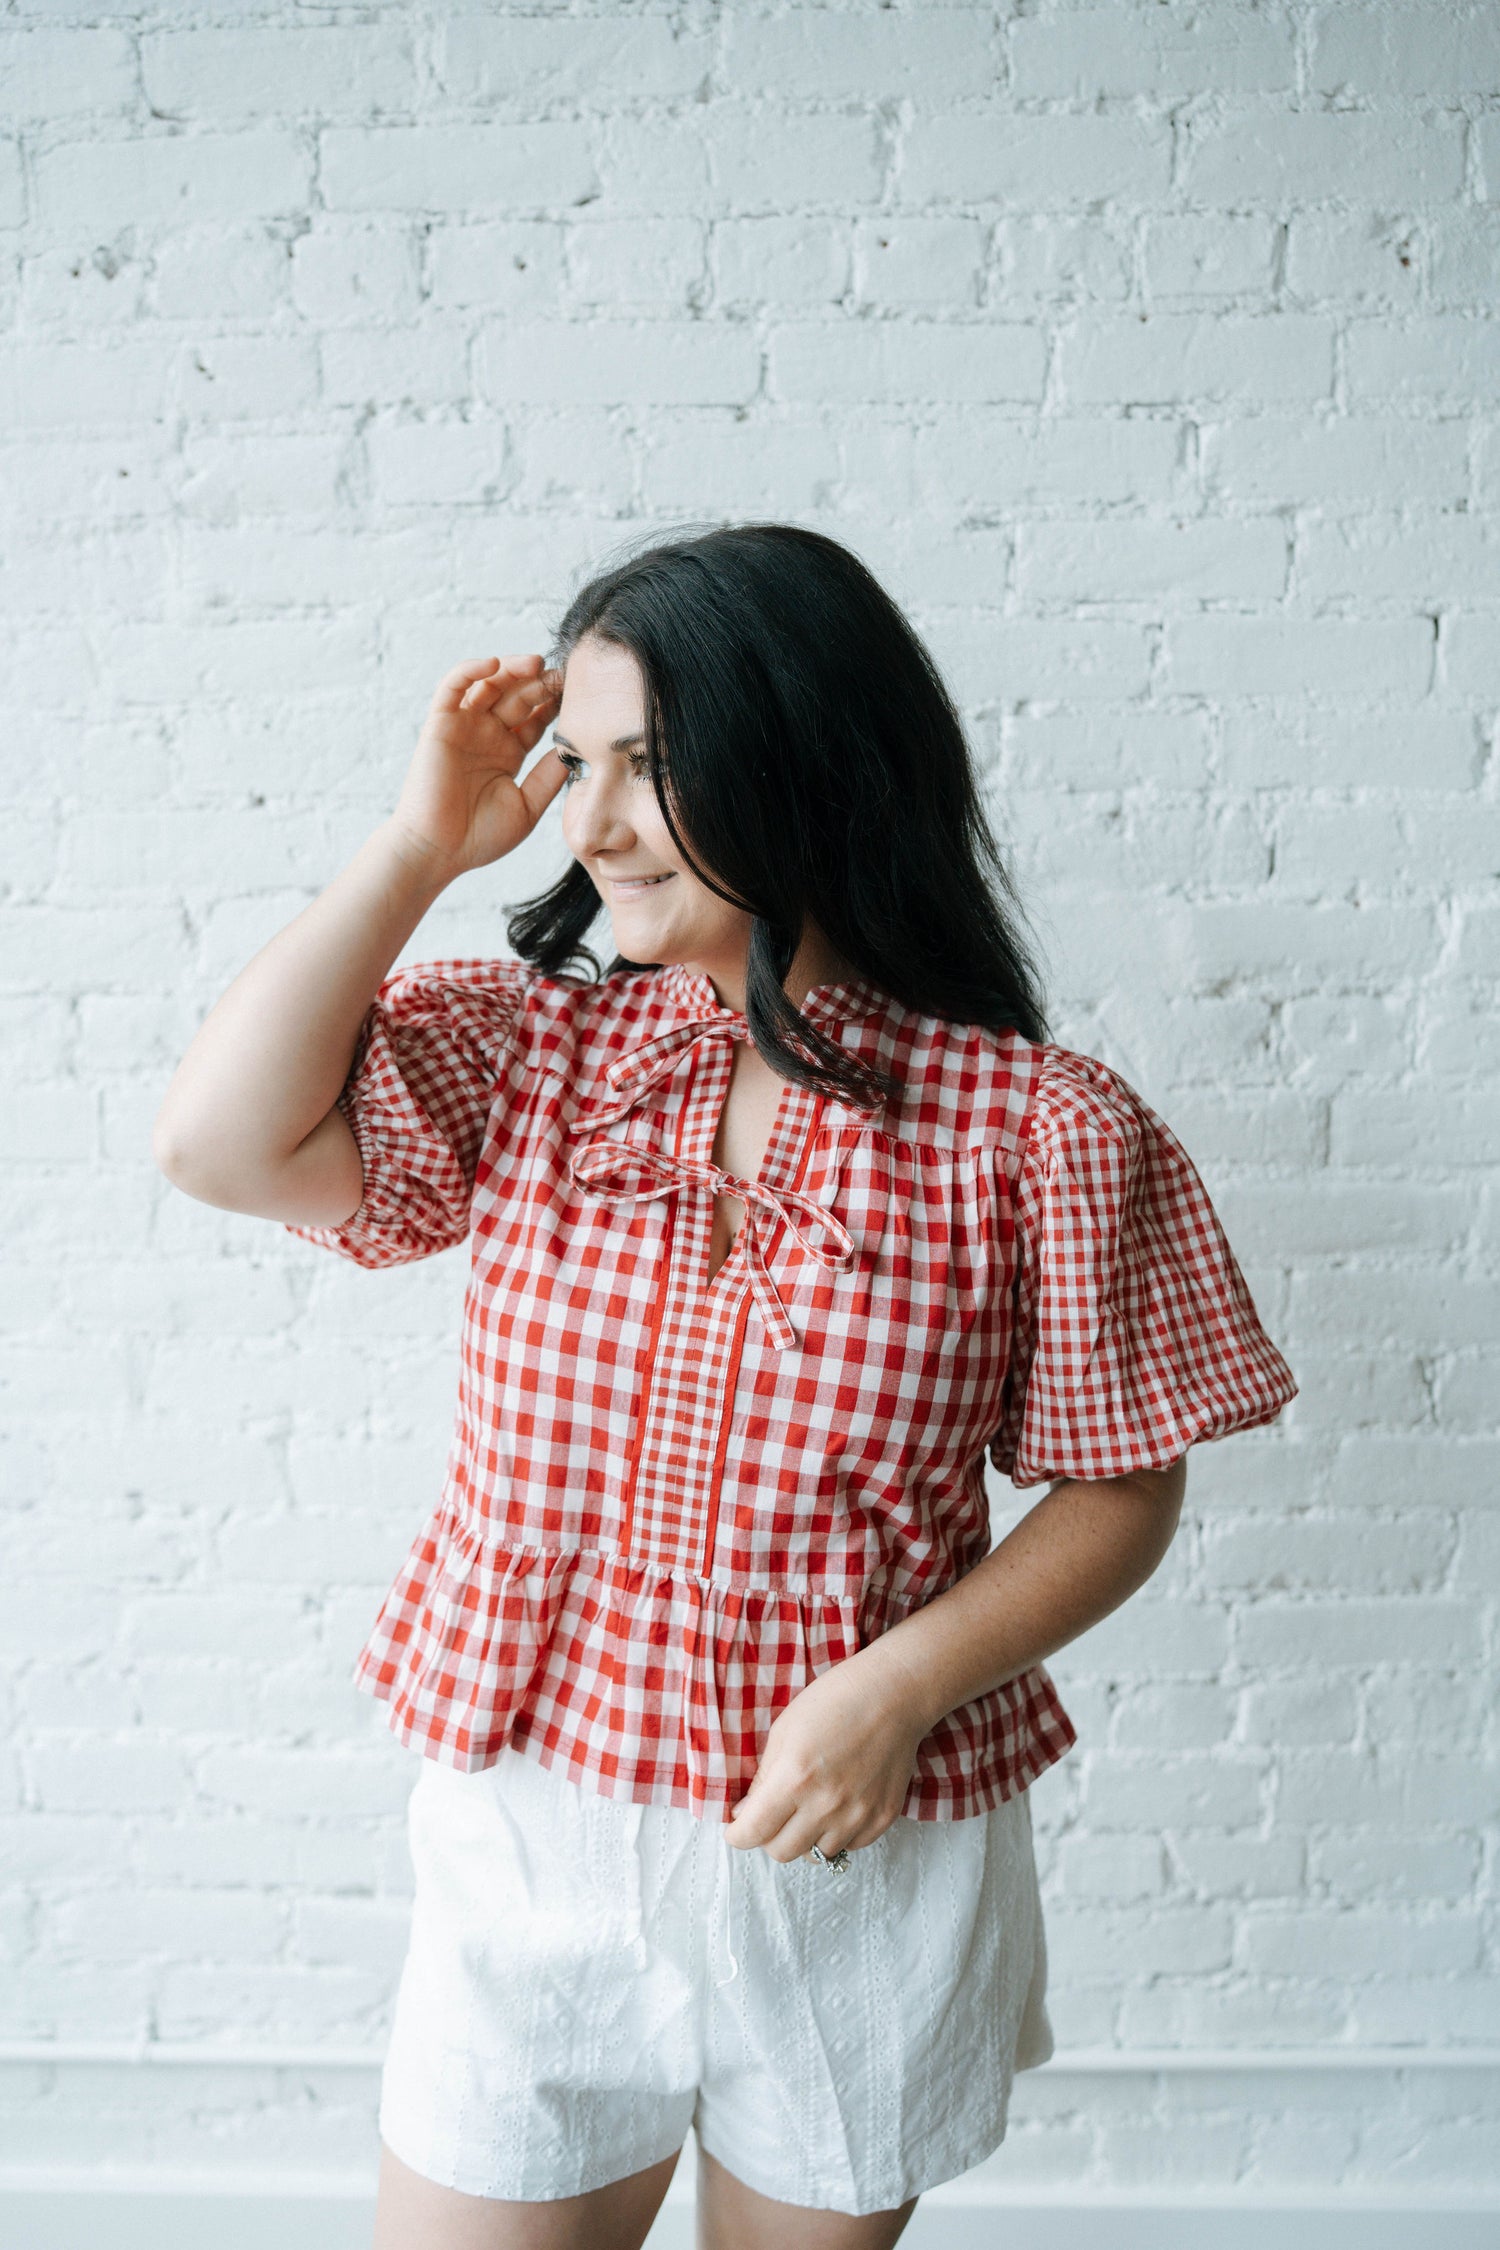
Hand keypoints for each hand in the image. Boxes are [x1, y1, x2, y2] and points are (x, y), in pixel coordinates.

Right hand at [390, 654, 564, 880]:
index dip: (555, 702)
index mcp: (508, 752)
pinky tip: (494, 664)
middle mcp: (486, 735)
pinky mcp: (439, 724)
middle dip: (540, 682)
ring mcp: (463, 727)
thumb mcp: (528, 806)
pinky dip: (471, 670)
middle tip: (564, 674)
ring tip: (538, 664)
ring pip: (488, 683)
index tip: (580, 692)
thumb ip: (549, 777)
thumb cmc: (479, 838)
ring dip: (511, 668)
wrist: (437, 852)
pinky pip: (452, 687)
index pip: (535, 717)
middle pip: (517, 695)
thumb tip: (573, 750)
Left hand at [722, 1648, 928, 1864]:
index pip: (754, 1832)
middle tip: (772, 1816)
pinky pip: (849, 1846)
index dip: (737, 1835)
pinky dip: (836, 1833)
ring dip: (804, 1837)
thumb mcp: (783, 1731)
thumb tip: (746, 1813)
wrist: (891, 1696)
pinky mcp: (882, 1819)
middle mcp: (826, 1805)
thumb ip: (763, 1778)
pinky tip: (837, 1806)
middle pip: (782, 1852)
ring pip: (816, 1854)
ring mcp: (858, 1816)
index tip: (736, 1830)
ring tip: (808, 1807)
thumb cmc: (834, 1702)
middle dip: (768, 1837)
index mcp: (795, 1779)